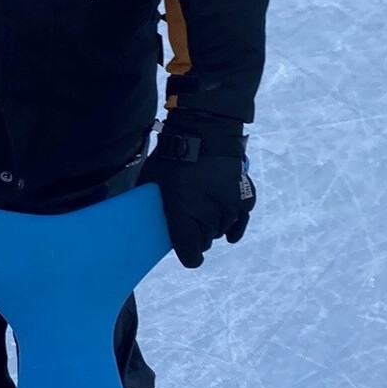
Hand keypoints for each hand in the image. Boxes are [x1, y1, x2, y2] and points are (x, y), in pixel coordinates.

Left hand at [142, 112, 254, 269]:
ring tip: (205, 210)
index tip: (186, 251)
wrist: (204, 132)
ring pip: (222, 229)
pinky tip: (230, 229)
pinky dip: (236, 223)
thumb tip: (142, 218)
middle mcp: (209, 217)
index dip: (188, 255)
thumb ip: (153, 205)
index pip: (191, 255)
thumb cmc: (171, 158)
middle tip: (190, 221)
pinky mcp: (244, 196)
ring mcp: (229, 207)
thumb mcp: (152, 182)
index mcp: (184, 217)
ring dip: (214, 224)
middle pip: (205, 241)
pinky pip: (241, 219)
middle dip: (198, 235)